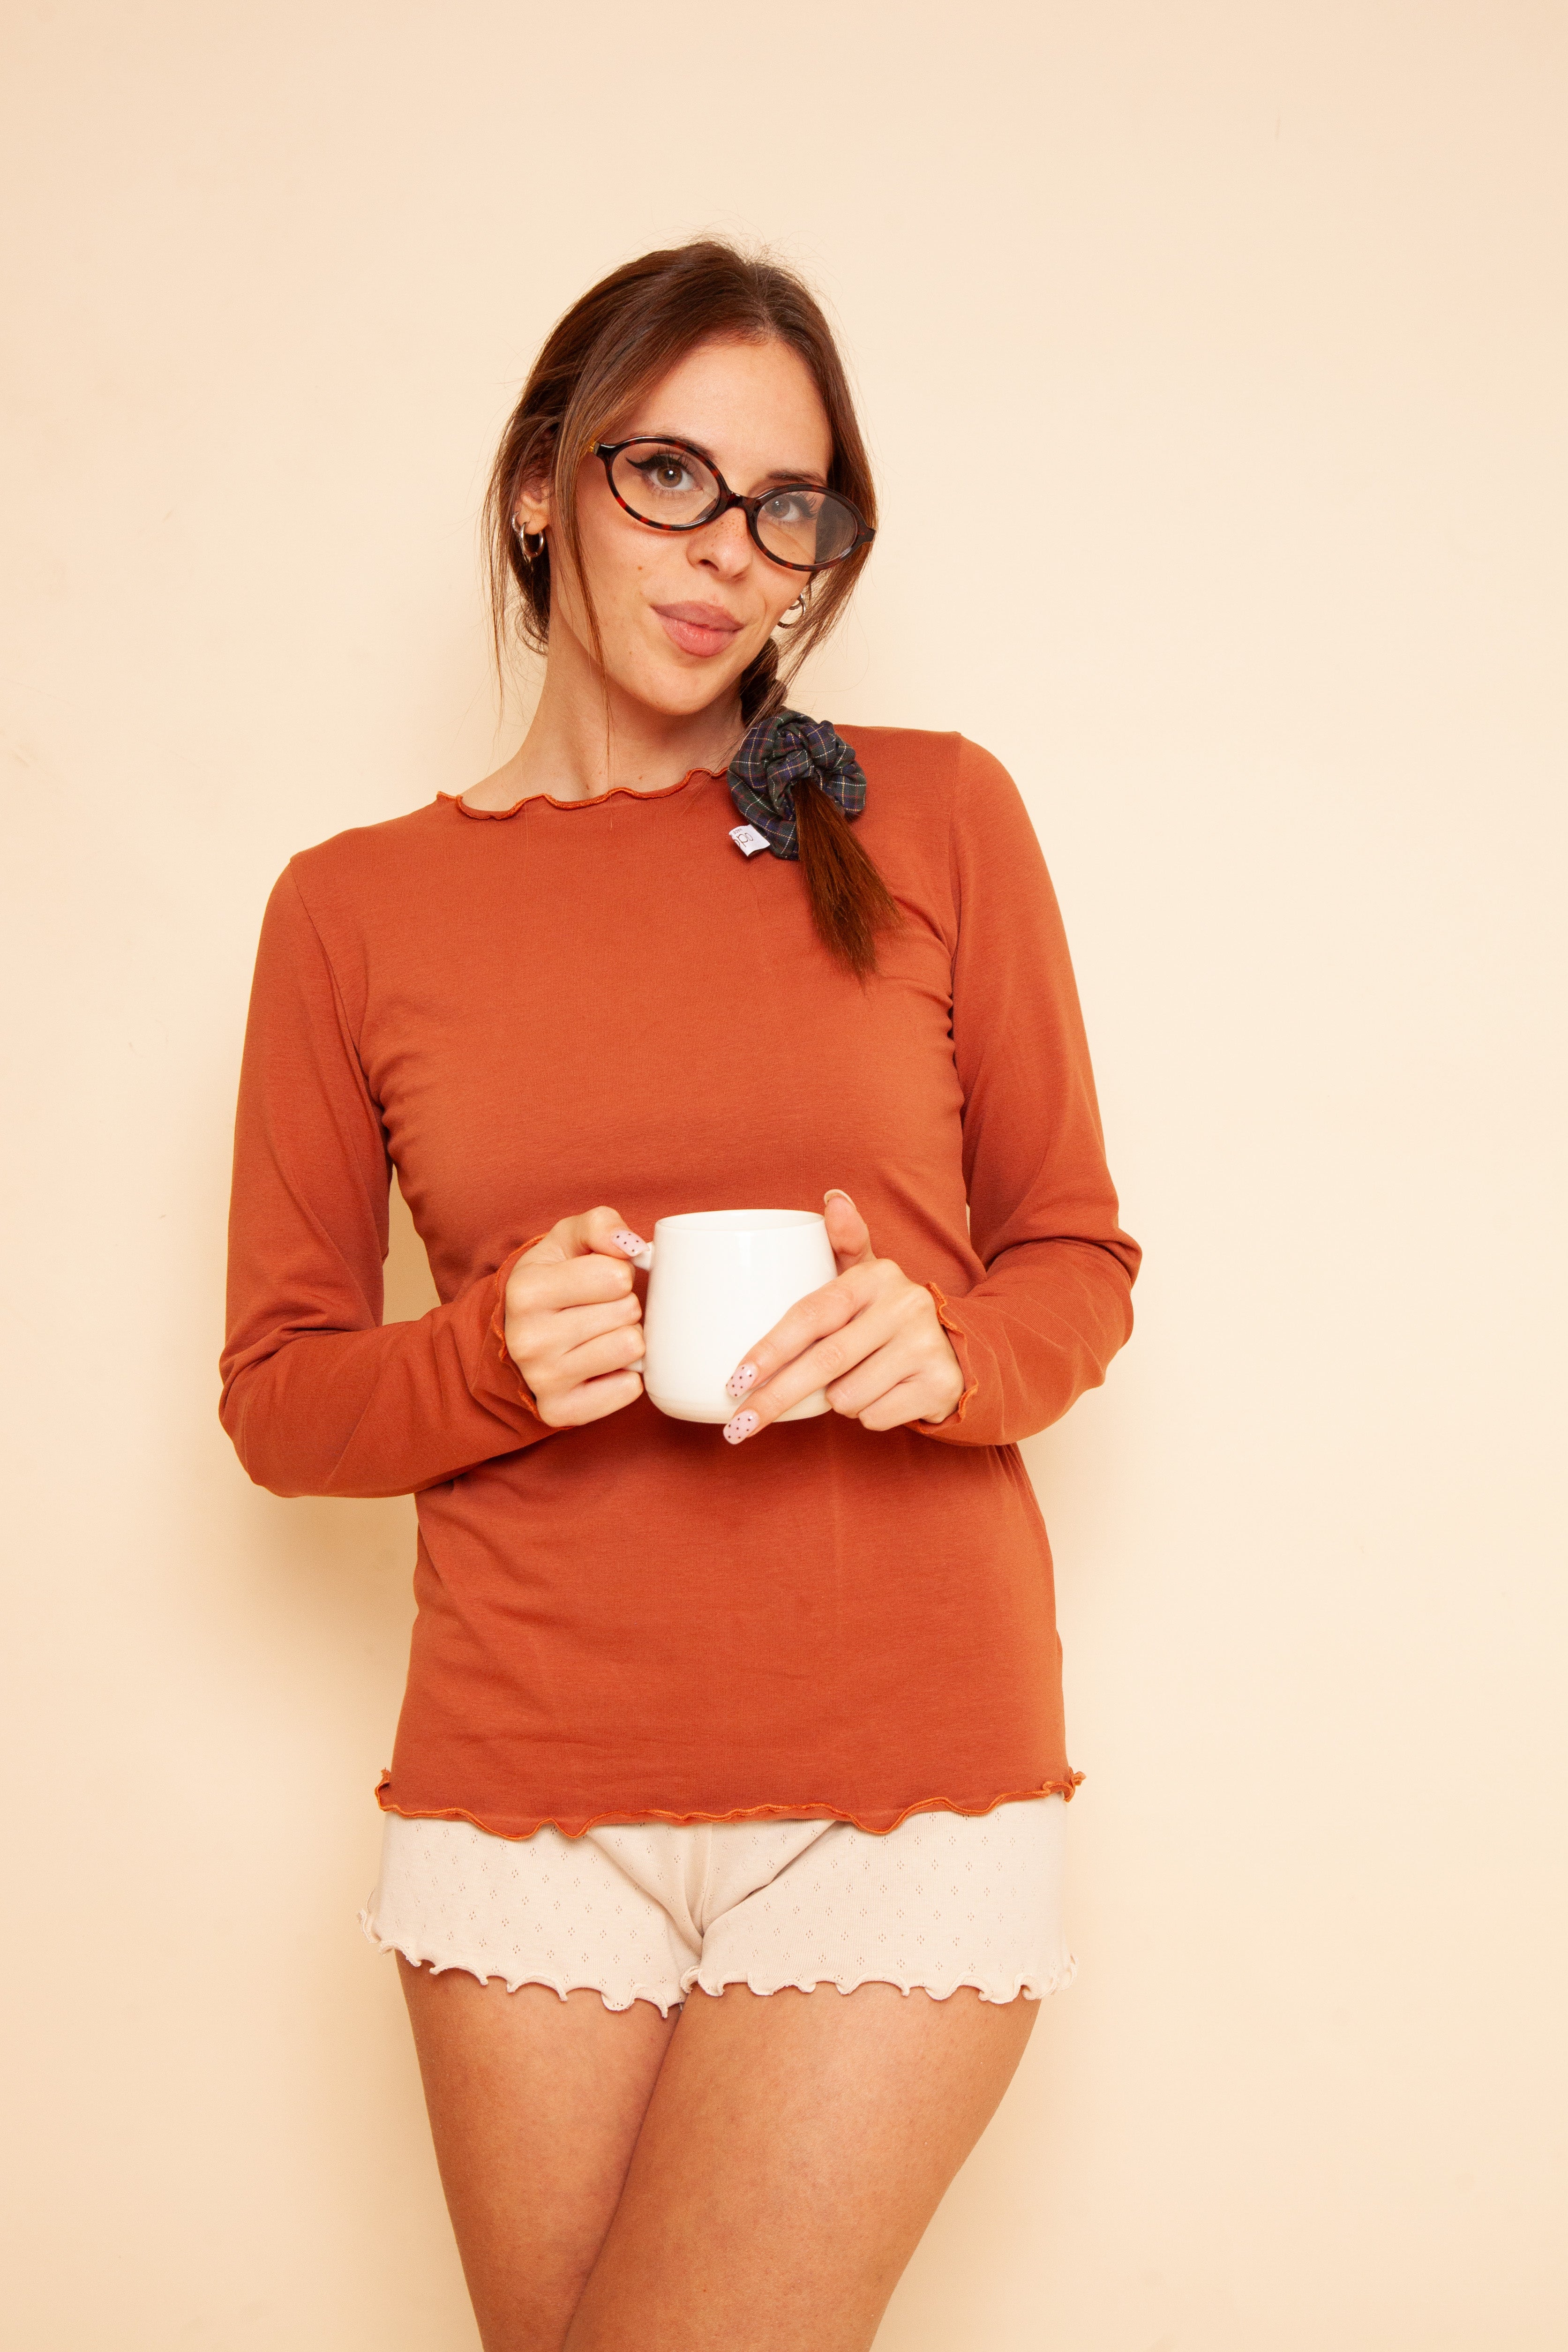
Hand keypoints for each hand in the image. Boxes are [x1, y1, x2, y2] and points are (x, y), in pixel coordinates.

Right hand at [503, 1206, 647, 1427]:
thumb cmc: (552, 1282)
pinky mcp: (560, 1411)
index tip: (600, 1280)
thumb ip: (600, 1225)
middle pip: (627, 1312)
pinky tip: (603, 1367)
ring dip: (627, 1339)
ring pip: (631, 1349)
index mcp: (526, 1290)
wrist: (517, 1338)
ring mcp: (542, 1379)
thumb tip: (630, 1244)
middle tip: (600, 1310)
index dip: (618, 1273)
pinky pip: (628, 1390)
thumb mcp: (566, 1241)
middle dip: (624, 1306)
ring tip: (602, 1335)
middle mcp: (528, 1338)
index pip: (615, 1275)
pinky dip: (625, 1376)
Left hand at [719, 1190, 964, 1443]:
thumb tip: (833, 1199)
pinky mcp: (939, 1385)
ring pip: (846, 1396)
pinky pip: (874, 1417)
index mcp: (876, 1275)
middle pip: (823, 1362)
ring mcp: (925, 1346)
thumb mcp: (868, 1275)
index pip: (811, 1314)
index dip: (770, 1350)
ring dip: (834, 1401)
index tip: (736, 1380)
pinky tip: (881, 1396)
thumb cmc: (887, 1315)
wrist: (958, 1349)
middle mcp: (906, 1305)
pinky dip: (866, 1416)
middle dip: (775, 1397)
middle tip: (739, 1425)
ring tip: (850, 1382)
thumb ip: (845, 1242)